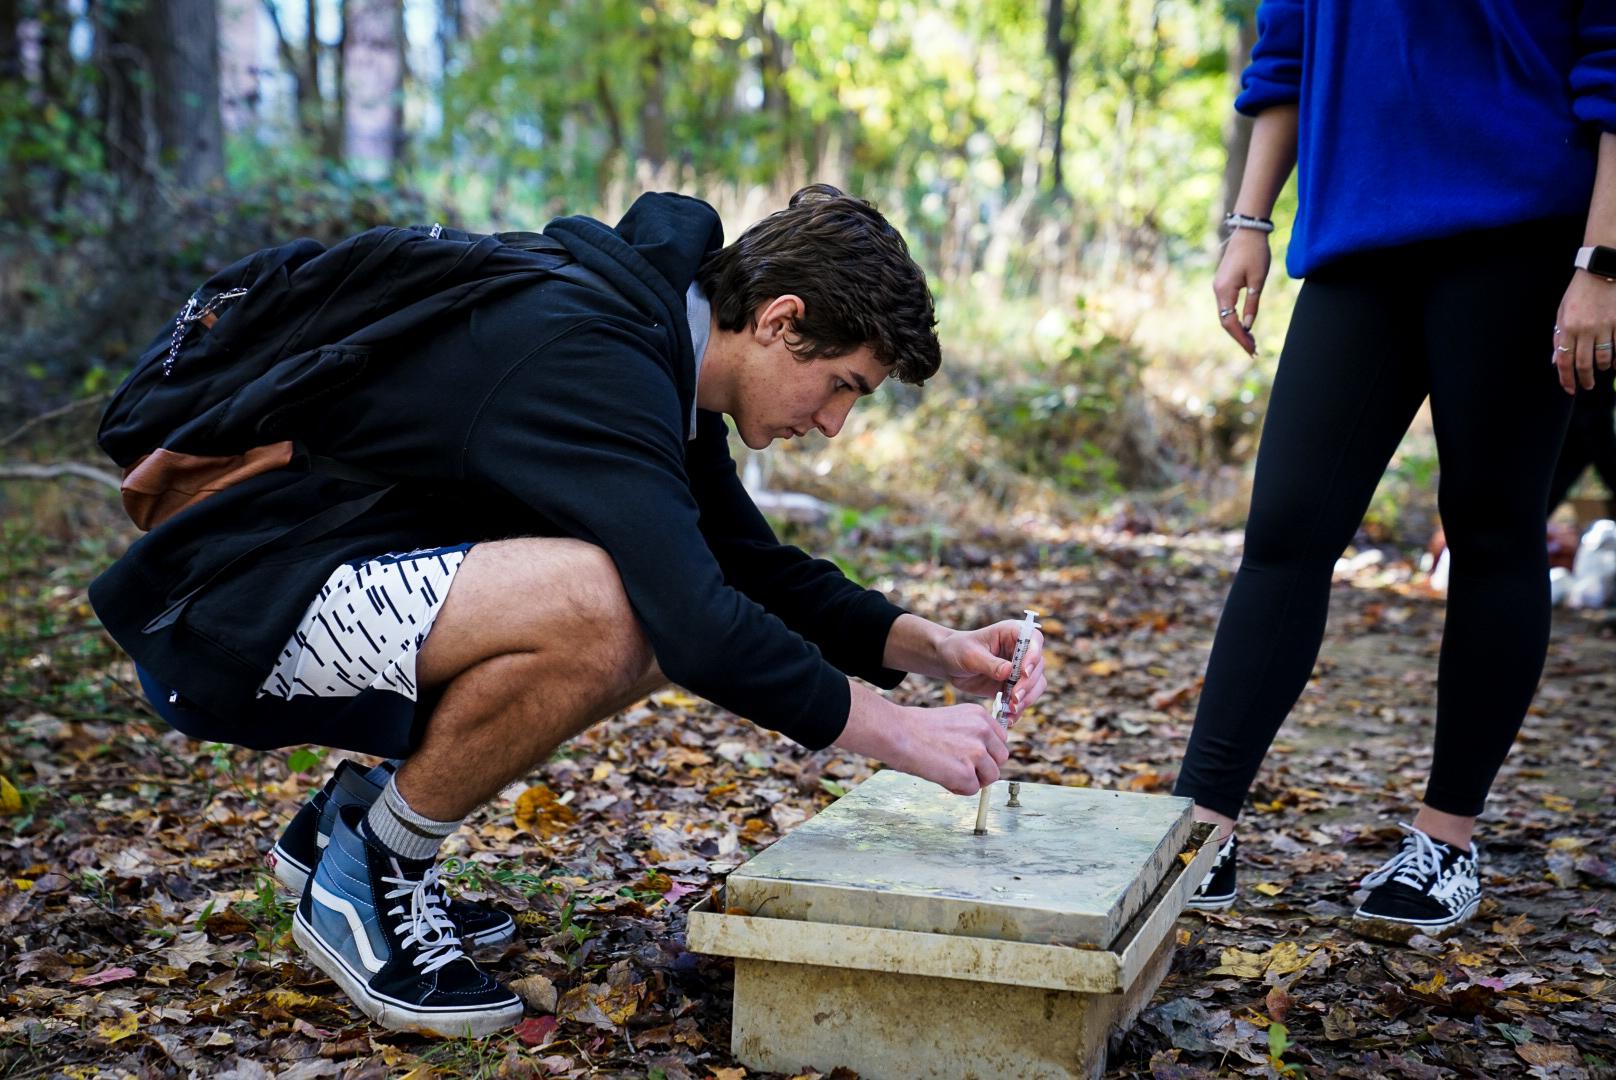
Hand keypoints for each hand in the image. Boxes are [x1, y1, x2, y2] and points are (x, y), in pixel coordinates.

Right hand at [835, 687, 1008, 794]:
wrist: (897, 734)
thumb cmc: (916, 728)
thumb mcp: (953, 720)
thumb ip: (972, 734)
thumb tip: (984, 757)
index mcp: (980, 715)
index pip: (1001, 740)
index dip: (987, 752)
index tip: (971, 755)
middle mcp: (983, 731)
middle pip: (1001, 759)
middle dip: (984, 767)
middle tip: (960, 766)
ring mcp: (977, 752)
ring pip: (991, 777)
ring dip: (973, 779)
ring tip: (949, 771)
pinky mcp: (967, 773)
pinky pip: (973, 789)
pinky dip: (958, 788)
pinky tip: (942, 776)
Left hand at [936, 621, 1046, 719]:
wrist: (949, 663)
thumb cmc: (958, 650)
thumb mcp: (971, 655)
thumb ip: (990, 664)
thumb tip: (1010, 672)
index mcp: (1012, 633)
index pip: (1034, 639)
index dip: (1033, 655)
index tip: (1023, 672)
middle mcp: (1021, 650)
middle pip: (1038, 666)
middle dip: (1028, 684)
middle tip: (1015, 698)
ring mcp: (1020, 669)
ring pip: (1036, 684)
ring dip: (1027, 698)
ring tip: (1011, 709)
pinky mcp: (1015, 685)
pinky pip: (1025, 698)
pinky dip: (1019, 709)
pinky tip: (1009, 718)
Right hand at [1213, 229, 1270, 355]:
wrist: (1248, 231)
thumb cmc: (1255, 253)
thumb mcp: (1258, 280)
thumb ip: (1252, 304)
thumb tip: (1247, 326)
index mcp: (1224, 291)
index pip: (1230, 322)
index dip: (1240, 337)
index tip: (1252, 349)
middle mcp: (1217, 291)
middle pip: (1225, 321)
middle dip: (1238, 337)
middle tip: (1253, 350)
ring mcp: (1219, 287)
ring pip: (1225, 315)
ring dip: (1237, 329)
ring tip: (1251, 341)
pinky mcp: (1223, 284)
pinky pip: (1226, 306)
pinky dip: (1235, 318)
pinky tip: (1245, 325)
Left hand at [1553, 269, 1615, 392]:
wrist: (1600, 272)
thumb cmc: (1578, 293)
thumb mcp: (1562, 314)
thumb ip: (1559, 338)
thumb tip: (1556, 362)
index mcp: (1567, 327)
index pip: (1564, 361)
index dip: (1566, 379)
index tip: (1570, 389)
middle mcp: (1585, 329)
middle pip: (1584, 363)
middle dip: (1585, 378)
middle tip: (1588, 385)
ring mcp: (1605, 326)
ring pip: (1604, 357)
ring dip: (1602, 367)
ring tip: (1601, 368)